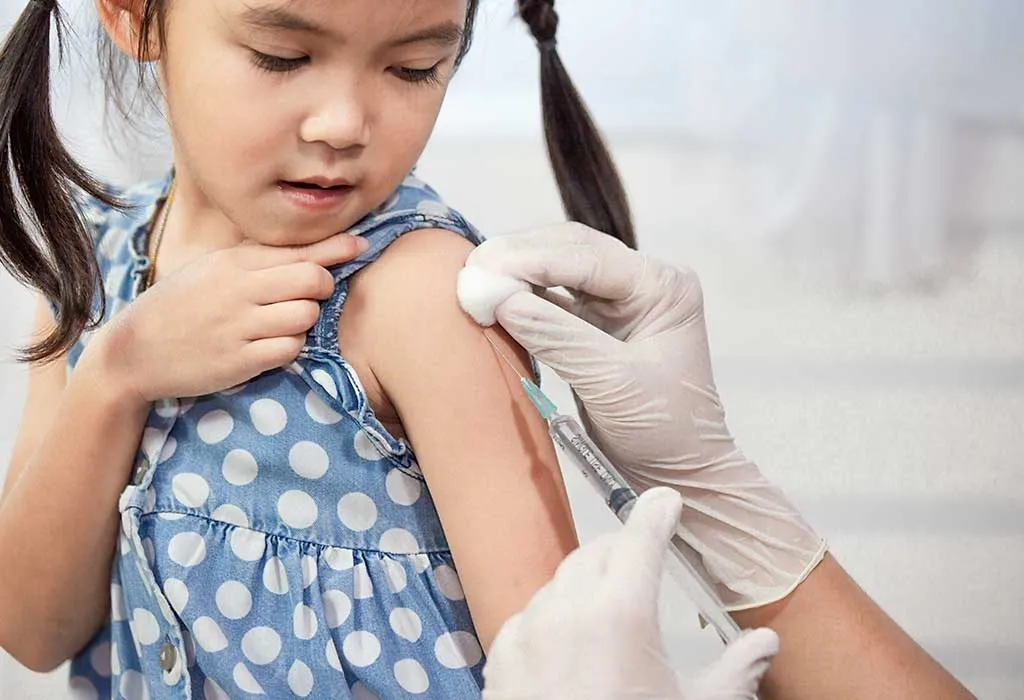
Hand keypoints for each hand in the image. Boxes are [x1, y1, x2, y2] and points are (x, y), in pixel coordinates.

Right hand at [93, 233, 366, 402]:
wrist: (133, 351)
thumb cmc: (179, 306)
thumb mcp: (211, 270)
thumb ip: (255, 261)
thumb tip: (308, 251)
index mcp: (234, 263)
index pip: (299, 251)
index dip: (337, 249)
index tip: (361, 246)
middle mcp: (239, 290)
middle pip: (312, 280)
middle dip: (324, 287)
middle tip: (314, 295)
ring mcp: (239, 326)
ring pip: (305, 316)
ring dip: (306, 320)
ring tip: (287, 322)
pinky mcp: (239, 361)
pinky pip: (290, 349)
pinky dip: (291, 347)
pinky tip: (275, 344)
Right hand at [464, 224, 824, 608]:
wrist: (679, 475)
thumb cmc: (662, 431)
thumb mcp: (610, 383)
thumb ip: (556, 336)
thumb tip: (497, 297)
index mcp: (662, 286)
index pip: (588, 257)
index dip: (531, 259)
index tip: (482, 271)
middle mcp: (644, 282)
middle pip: (572, 249)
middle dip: (519, 257)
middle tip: (470, 271)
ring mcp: (621, 300)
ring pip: (559, 267)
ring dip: (517, 272)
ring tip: (474, 281)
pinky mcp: (598, 323)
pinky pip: (554, 297)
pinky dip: (522, 297)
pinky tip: (493, 298)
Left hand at [483, 487, 778, 699]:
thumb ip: (735, 672)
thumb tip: (765, 645)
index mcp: (620, 614)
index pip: (640, 539)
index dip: (656, 514)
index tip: (664, 502)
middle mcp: (567, 612)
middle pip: (594, 554)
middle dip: (620, 551)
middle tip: (640, 562)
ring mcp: (527, 633)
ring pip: (557, 584)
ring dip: (583, 587)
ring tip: (605, 616)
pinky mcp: (500, 659)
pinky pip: (527, 618)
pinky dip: (549, 621)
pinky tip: (566, 647)